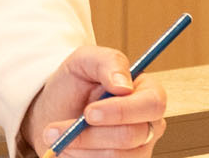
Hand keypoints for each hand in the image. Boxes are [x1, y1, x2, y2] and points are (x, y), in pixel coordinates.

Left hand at [22, 46, 167, 157]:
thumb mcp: (84, 60)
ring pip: (117, 156)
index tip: (89, 113)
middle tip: (58, 128)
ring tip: (57, 135)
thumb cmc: (75, 83)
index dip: (122, 111)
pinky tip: (67, 147)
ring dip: (81, 146)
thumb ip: (108, 62)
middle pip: (132, 135)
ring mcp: (140, 149)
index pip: (153, 104)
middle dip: (91, 134)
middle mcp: (150, 123)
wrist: (56, 111)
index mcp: (148, 92)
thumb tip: (124, 85)